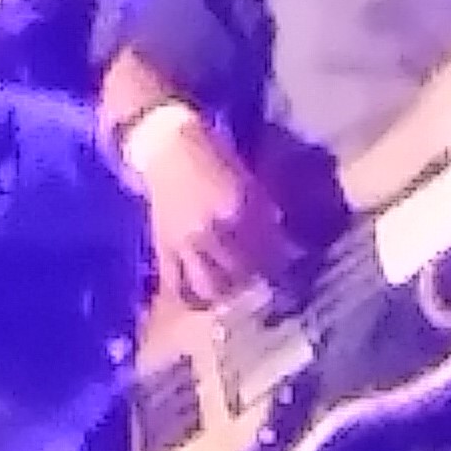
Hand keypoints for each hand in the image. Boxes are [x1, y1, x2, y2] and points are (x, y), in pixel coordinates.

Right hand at [133, 108, 287, 306]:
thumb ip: (263, 213)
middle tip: (264, 285)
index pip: (265, 250)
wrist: (165, 147)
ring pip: (208, 286)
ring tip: (234, 295)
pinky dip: (190, 297)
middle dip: (255, 283)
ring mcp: (185, 243)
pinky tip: (202, 304)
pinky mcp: (163, 248)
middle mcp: (211, 231)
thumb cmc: (211, 157)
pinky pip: (175, 282)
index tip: (287, 270)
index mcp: (236, 210)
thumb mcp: (247, 181)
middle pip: (240, 273)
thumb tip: (283, 244)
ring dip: (225, 295)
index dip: (279, 264)